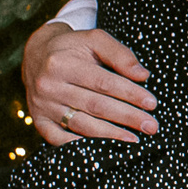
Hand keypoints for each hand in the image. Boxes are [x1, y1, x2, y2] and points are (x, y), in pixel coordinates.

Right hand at [22, 23, 158, 144]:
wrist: (36, 54)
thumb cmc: (73, 47)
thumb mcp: (94, 39)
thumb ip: (120, 54)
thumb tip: (143, 75)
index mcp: (63, 63)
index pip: (103, 82)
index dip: (130, 94)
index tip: (151, 104)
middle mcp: (49, 86)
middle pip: (95, 105)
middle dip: (126, 117)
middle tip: (150, 126)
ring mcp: (42, 105)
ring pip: (80, 124)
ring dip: (109, 135)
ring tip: (133, 140)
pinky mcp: (39, 120)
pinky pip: (58, 139)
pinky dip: (80, 147)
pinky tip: (101, 149)